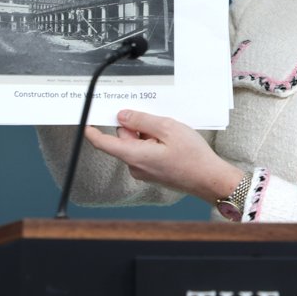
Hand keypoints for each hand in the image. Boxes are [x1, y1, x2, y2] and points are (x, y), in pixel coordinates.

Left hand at [85, 110, 244, 203]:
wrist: (209, 179)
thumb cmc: (193, 157)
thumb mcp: (167, 128)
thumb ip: (142, 121)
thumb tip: (123, 116)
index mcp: (134, 155)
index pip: (103, 143)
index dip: (93, 131)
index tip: (86, 122)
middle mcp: (135, 166)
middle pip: (123, 139)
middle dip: (136, 127)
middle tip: (157, 122)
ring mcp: (144, 171)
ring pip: (136, 145)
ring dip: (148, 135)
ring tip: (170, 135)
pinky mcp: (152, 173)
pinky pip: (145, 152)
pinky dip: (154, 144)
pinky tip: (172, 143)